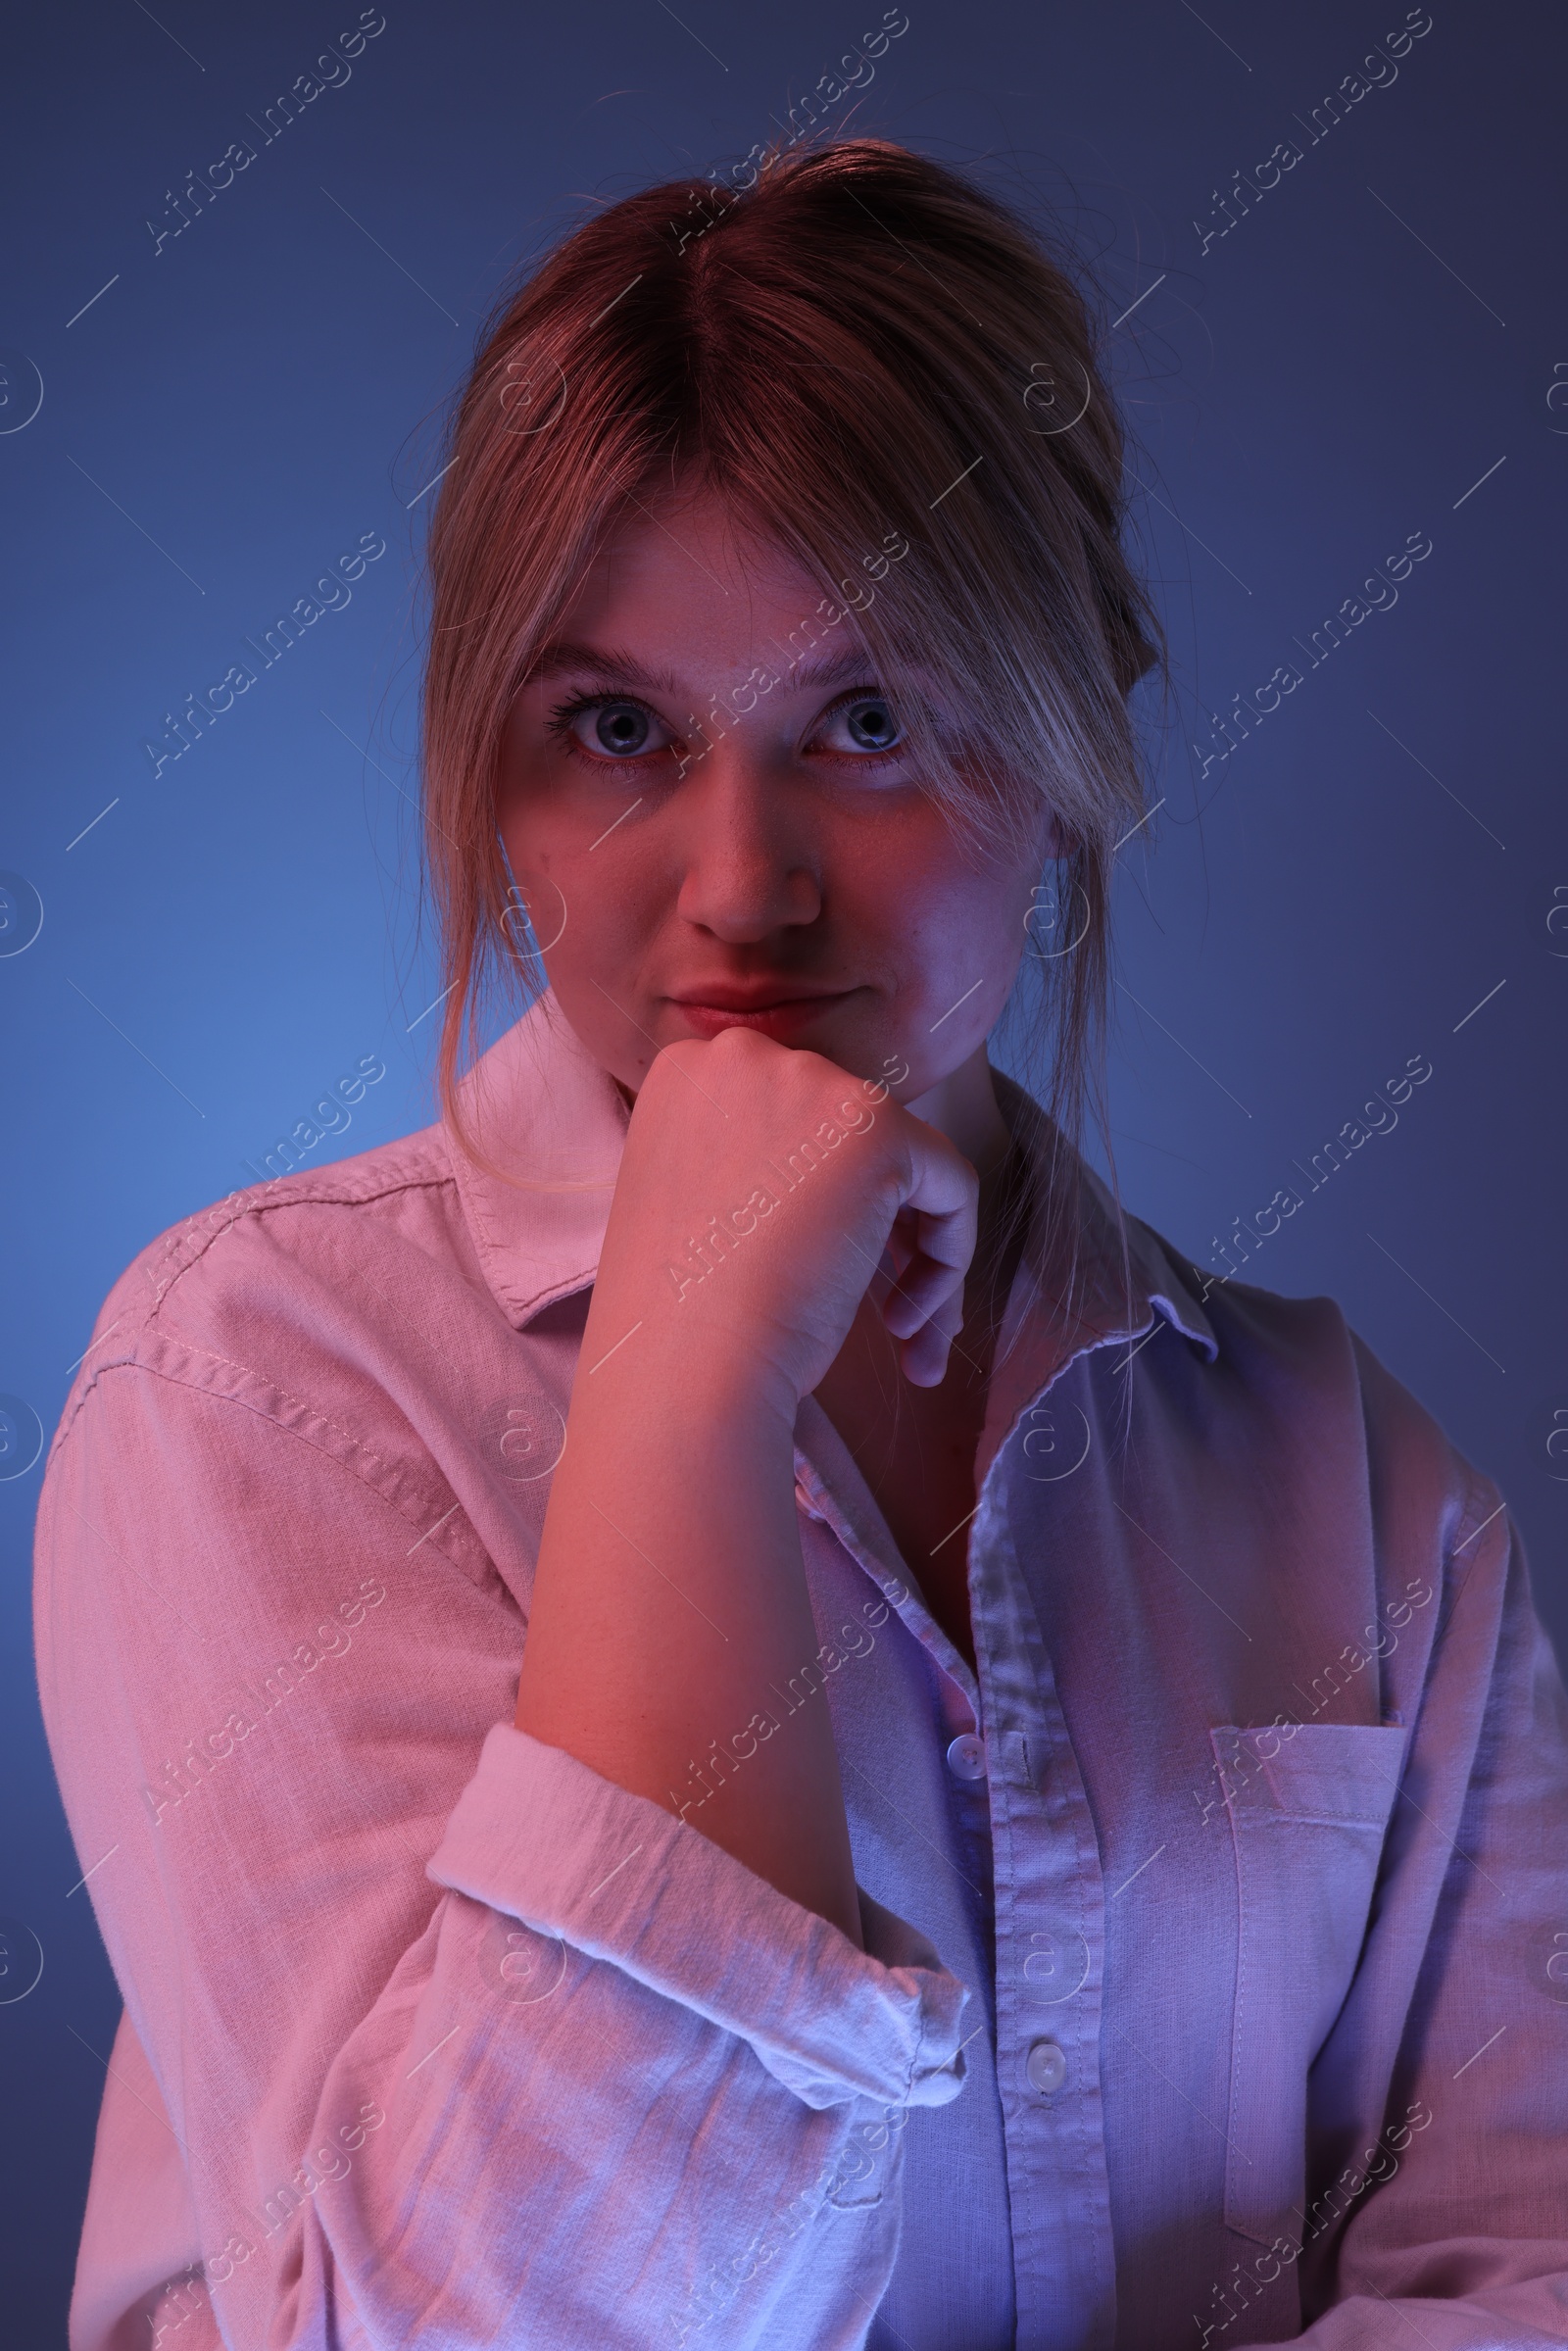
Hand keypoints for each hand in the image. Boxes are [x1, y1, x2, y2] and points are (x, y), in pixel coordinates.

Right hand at [590, 1027, 978, 1405]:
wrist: (679, 1368)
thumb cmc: (681, 1319)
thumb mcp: (699, 1206)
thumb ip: (752, 1164)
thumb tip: (837, 1176)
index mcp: (690, 1074)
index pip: (797, 1120)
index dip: (824, 1200)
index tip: (820, 1271)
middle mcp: (744, 1057)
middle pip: (855, 1136)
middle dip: (882, 1228)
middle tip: (890, 1314)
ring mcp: (812, 1083)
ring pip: (908, 1162)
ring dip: (918, 1255)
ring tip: (904, 1337)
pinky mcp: (877, 1127)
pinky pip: (951, 1183)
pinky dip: (950, 1255)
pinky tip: (912, 1326)